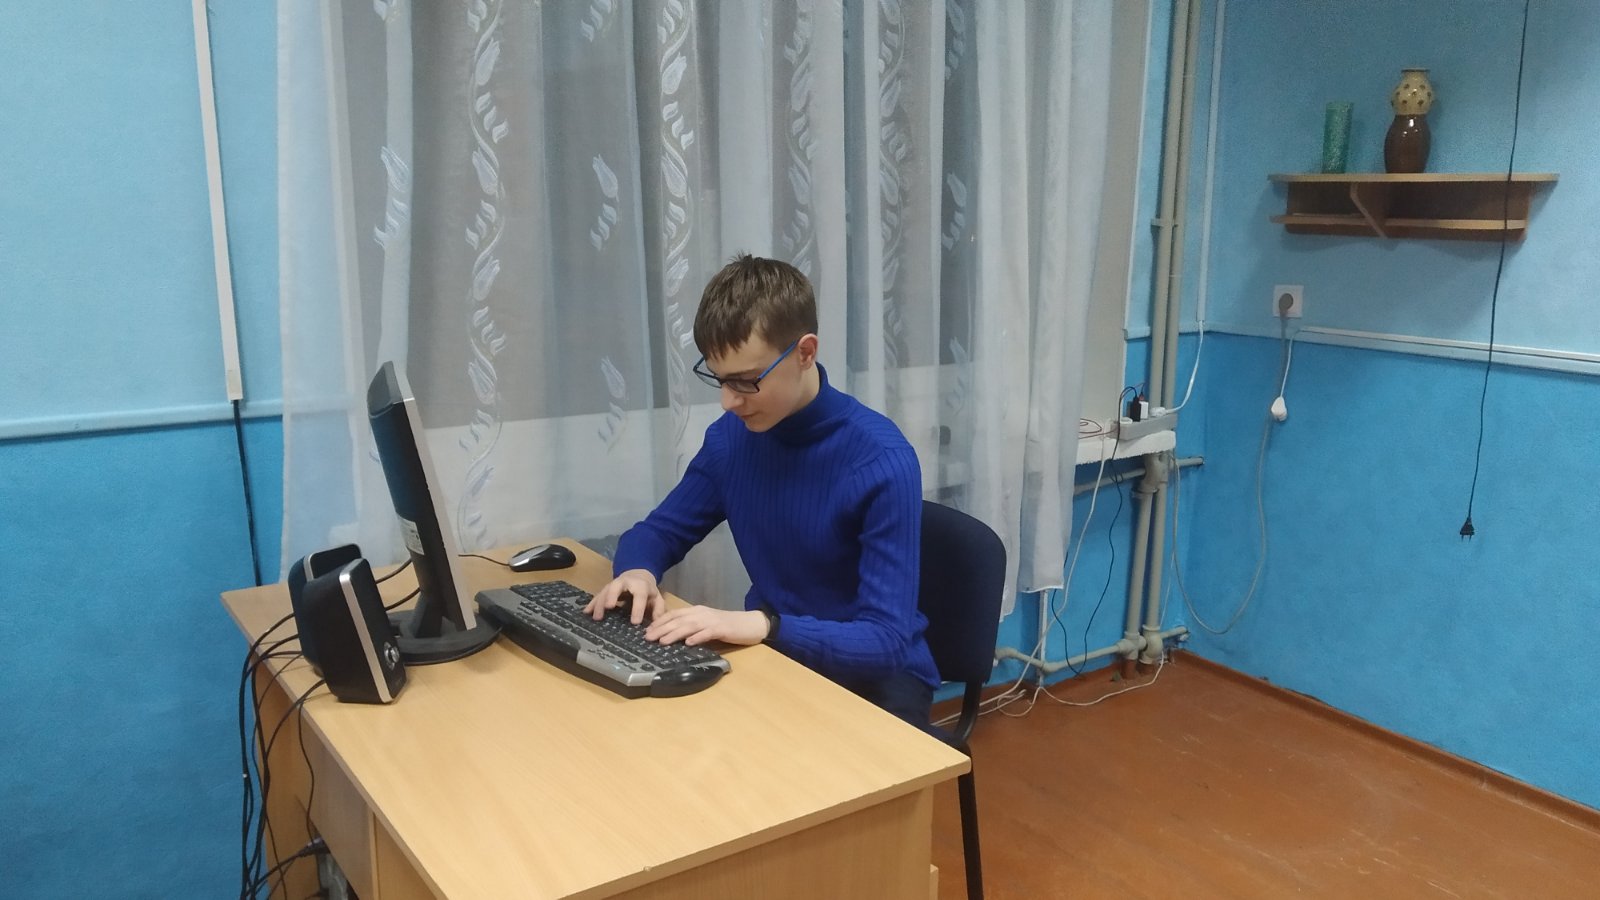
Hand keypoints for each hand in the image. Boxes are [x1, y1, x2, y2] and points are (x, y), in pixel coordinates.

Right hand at [585, 568, 664, 625]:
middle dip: (611, 596)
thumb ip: (658, 610)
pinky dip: (592, 604)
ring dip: (599, 603)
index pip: (639, 596)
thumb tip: (658, 624)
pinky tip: (586, 612)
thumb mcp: (657, 598)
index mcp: (640, 586)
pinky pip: (598, 595)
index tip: (635, 623)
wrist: (638, 574)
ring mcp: (613, 585)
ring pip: (604, 591)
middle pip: (616, 587)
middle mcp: (625, 583)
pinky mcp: (605, 589)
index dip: (637, 608)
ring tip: (596, 617)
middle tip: (608, 608)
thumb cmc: (648, 591)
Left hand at [645, 606, 768, 646]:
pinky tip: (689, 643)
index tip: (647, 630)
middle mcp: (702, 614)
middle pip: (678, 620)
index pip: (675, 614)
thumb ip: (693, 627)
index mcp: (697, 611)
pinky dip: (697, 637)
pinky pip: (708, 632)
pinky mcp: (722, 629)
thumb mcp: (707, 624)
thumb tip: (674, 636)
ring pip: (690, 625)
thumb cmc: (728, 626)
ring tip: (662, 641)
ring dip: (674, 633)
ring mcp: (712, 621)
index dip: (660, 621)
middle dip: (662, 628)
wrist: (751, 623)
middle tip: (648, 637)